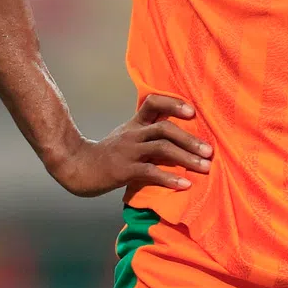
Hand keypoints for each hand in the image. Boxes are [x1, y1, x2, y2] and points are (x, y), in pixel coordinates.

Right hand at [51, 94, 211, 197]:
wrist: (78, 168)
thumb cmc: (108, 155)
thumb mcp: (126, 136)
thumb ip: (147, 132)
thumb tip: (178, 134)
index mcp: (135, 124)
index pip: (153, 102)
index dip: (173, 103)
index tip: (192, 111)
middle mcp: (133, 134)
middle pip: (165, 129)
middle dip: (190, 139)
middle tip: (209, 150)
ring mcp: (129, 152)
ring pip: (162, 149)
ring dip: (186, 158)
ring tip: (205, 167)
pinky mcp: (124, 171)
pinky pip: (151, 172)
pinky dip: (170, 178)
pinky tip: (185, 185)